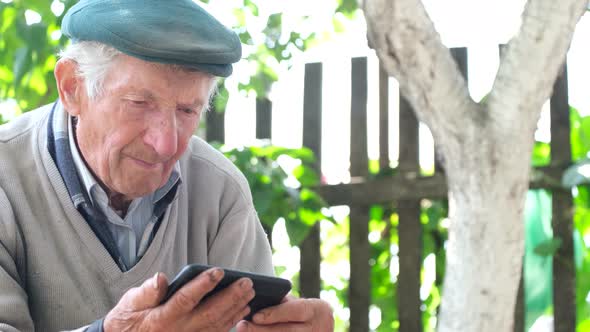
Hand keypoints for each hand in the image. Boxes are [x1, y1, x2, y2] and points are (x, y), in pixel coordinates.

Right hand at [103, 268, 254, 331]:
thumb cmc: (129, 319)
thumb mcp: (130, 303)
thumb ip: (146, 292)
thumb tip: (160, 278)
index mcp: (161, 318)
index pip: (185, 299)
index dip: (202, 285)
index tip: (218, 271)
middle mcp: (178, 331)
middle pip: (209, 313)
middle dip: (230, 297)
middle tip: (246, 282)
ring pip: (216, 325)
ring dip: (235, 309)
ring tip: (249, 293)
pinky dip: (231, 322)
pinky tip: (242, 311)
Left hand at [236, 295, 333, 331]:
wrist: (323, 328)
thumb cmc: (307, 313)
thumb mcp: (301, 303)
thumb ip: (283, 303)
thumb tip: (258, 302)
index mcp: (318, 310)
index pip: (295, 311)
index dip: (275, 314)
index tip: (255, 316)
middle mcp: (317, 329)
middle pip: (287, 331)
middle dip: (262, 330)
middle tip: (242, 326)